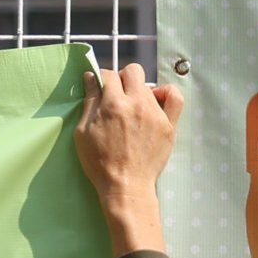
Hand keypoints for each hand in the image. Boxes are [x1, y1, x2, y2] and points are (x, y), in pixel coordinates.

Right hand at [74, 60, 181, 253]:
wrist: (126, 186)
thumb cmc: (100, 163)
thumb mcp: (83, 133)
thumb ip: (89, 102)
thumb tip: (92, 78)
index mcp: (113, 105)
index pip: (109, 75)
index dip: (102, 79)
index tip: (100, 88)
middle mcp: (136, 104)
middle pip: (132, 72)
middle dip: (122, 79)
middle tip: (116, 95)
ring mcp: (156, 113)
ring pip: (149, 85)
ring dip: (138, 92)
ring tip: (132, 110)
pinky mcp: (169, 123)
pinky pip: (175, 97)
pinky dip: (166, 94)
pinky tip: (157, 101)